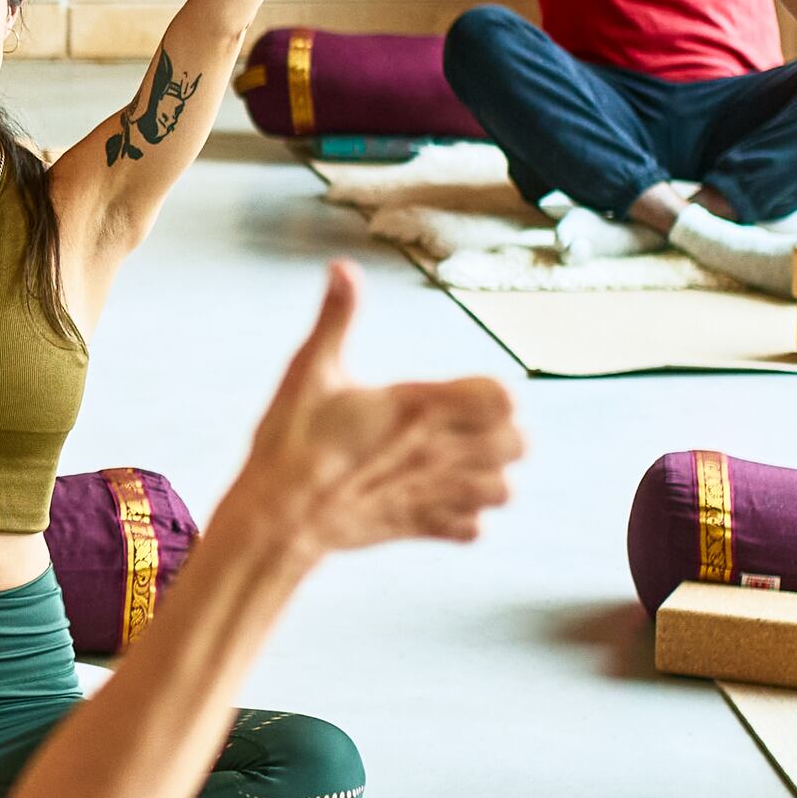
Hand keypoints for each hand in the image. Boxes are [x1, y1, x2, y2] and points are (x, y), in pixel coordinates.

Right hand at [227, 263, 522, 557]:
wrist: (277, 516)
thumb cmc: (291, 440)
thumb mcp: (309, 370)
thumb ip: (336, 318)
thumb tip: (341, 266)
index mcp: (420, 407)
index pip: (504, 398)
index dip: (494, 394)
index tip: (462, 392)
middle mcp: (439, 451)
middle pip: (519, 445)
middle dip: (501, 434)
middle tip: (463, 427)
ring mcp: (435, 493)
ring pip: (504, 492)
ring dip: (489, 476)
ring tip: (455, 464)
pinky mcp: (421, 527)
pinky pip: (474, 530)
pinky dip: (465, 518)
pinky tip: (436, 499)